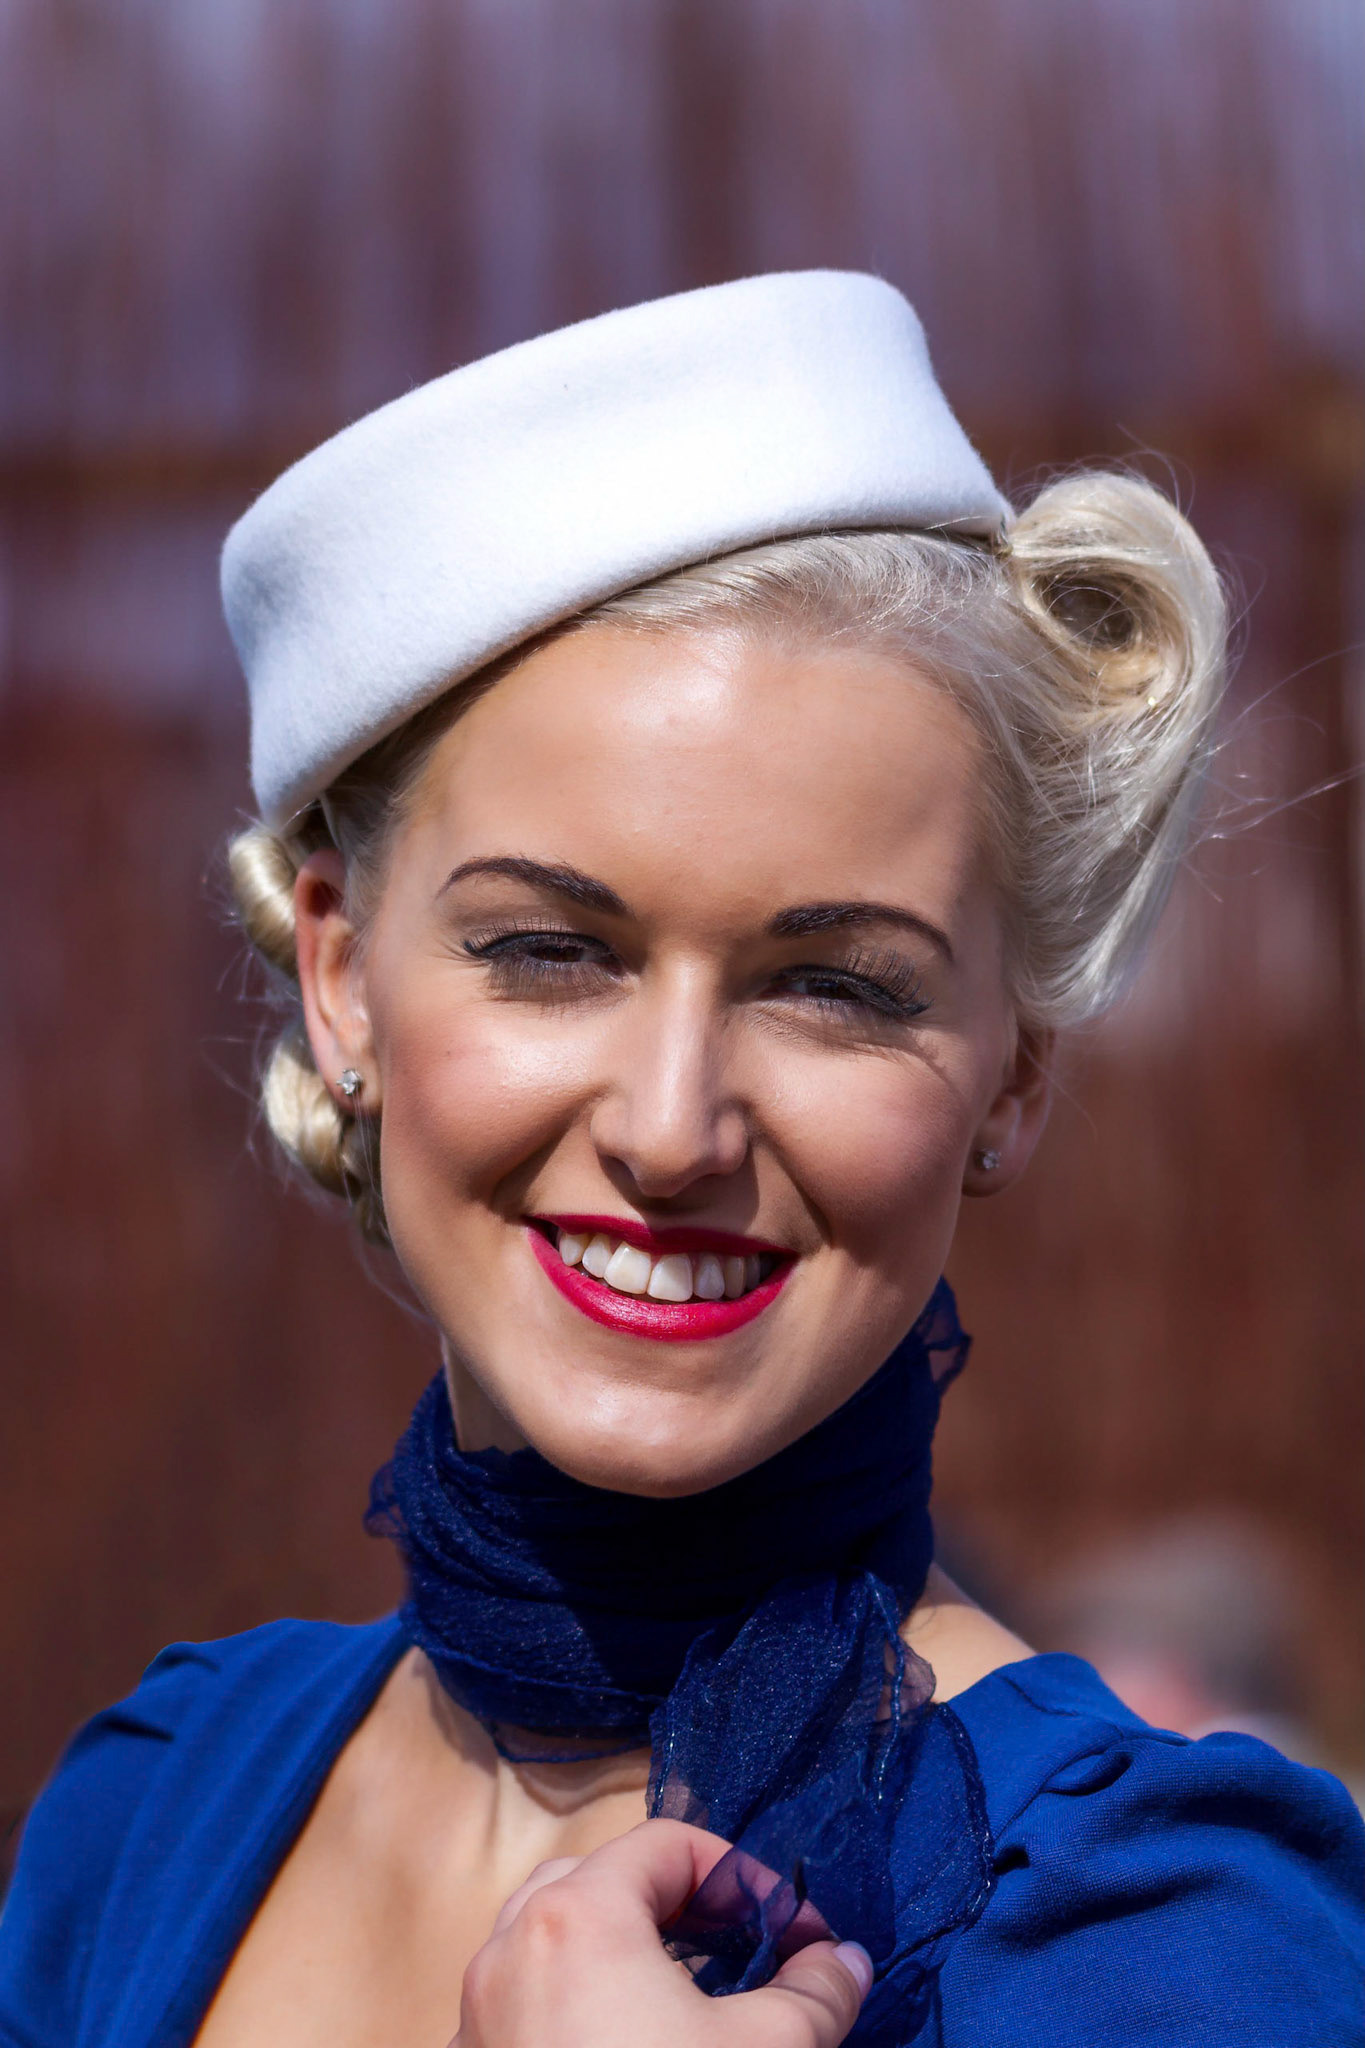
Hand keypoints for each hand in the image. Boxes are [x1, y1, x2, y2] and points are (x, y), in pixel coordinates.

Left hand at [449, 1818, 871, 2047]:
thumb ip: (814, 1992)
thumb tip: (844, 1962)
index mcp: (579, 1914)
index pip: (668, 1843)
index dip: (743, 1877)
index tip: (793, 1935)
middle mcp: (510, 1947)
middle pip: (598, 1879)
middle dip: (674, 1905)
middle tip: (737, 1953)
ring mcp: (479, 2014)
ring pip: (550, 1939)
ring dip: (622, 1950)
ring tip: (685, 2003)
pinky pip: (524, 2004)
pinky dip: (577, 2003)